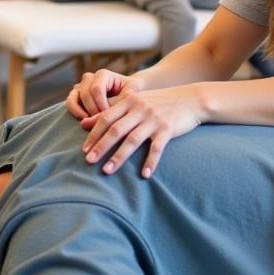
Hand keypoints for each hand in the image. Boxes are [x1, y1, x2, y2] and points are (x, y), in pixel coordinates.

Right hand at [67, 68, 136, 117]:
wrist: (129, 94)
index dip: (101, 104)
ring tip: (91, 121)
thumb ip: (117, 102)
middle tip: (102, 121)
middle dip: (93, 109)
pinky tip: (84, 120)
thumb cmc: (131, 93)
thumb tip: (104, 113)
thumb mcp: (129, 95)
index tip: (109, 115)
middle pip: (85, 93)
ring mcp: (81, 86)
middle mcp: (90, 78)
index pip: (97, 88)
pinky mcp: (76, 96)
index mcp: (103, 74)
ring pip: (74, 96)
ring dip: (81, 110)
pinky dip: (74, 111)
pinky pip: (70, 102)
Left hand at [80, 85, 203, 177]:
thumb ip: (109, 111)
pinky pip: (157, 148)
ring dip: (119, 157)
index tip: (84, 150)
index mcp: (129, 101)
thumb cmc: (158, 102)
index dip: (94, 134)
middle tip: (89, 161)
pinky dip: (151, 162)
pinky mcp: (168, 129)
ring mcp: (154, 119)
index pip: (106, 118)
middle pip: (116, 129)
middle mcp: (140, 109)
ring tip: (108, 171)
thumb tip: (83, 123)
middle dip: (101, 146)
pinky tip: (145, 175)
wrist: (190, 99)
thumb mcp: (134, 101)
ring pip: (133, 140)